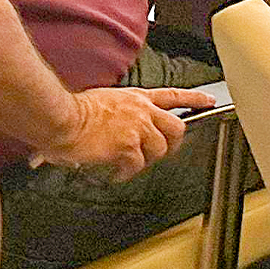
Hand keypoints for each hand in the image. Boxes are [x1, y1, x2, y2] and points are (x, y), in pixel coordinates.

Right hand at [36, 86, 211, 179]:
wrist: (60, 118)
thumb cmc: (71, 110)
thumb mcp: (100, 101)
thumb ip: (112, 114)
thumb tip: (107, 129)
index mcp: (136, 98)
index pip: (174, 95)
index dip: (194, 98)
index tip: (209, 100)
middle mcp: (142, 111)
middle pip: (176, 127)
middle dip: (173, 142)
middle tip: (163, 151)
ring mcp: (137, 129)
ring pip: (159, 149)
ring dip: (146, 159)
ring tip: (130, 164)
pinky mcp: (128, 147)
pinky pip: (137, 165)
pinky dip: (126, 173)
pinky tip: (116, 173)